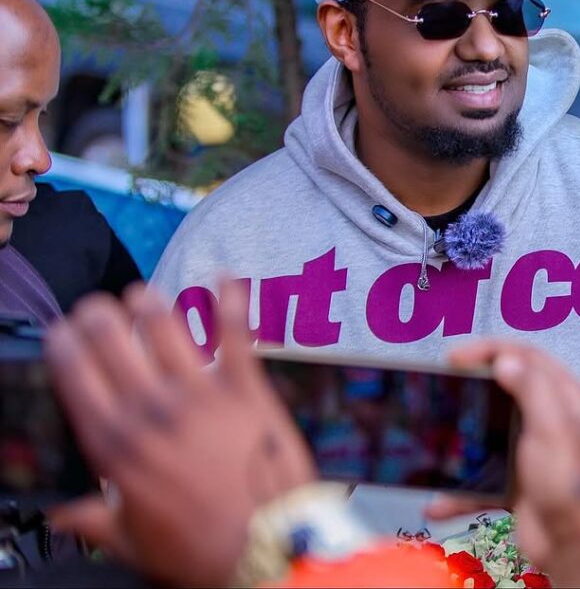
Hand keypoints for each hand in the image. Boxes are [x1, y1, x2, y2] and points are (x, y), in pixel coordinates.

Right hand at [45, 281, 315, 586]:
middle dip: (100, 313)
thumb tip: (64, 515)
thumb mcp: (133, 542)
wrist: (270, 547)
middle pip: (112, 338)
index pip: (76, 375)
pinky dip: (231, 301)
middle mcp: (153, 411)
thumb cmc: (203, 548)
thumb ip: (95, 519)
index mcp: (118, 446)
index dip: (65, 344)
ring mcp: (201, 394)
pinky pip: (236, 334)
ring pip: (165, 326)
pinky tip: (224, 278)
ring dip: (149, 302)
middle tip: (100, 308)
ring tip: (143, 296)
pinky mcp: (247, 388)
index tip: (63, 331)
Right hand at [428, 340, 579, 587]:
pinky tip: (440, 501)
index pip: (528, 358)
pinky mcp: (520, 484)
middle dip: (474, 388)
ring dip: (462, 441)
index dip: (491, 350)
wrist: (575, 547)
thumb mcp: (554, 427)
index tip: (458, 356)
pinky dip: (460, 490)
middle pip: (507, 390)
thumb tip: (507, 360)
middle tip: (447, 383)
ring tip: (438, 437)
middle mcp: (553, 421)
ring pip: (490, 435)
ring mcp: (535, 453)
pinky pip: (483, 479)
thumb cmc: (574, 487)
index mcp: (568, 400)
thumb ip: (532, 389)